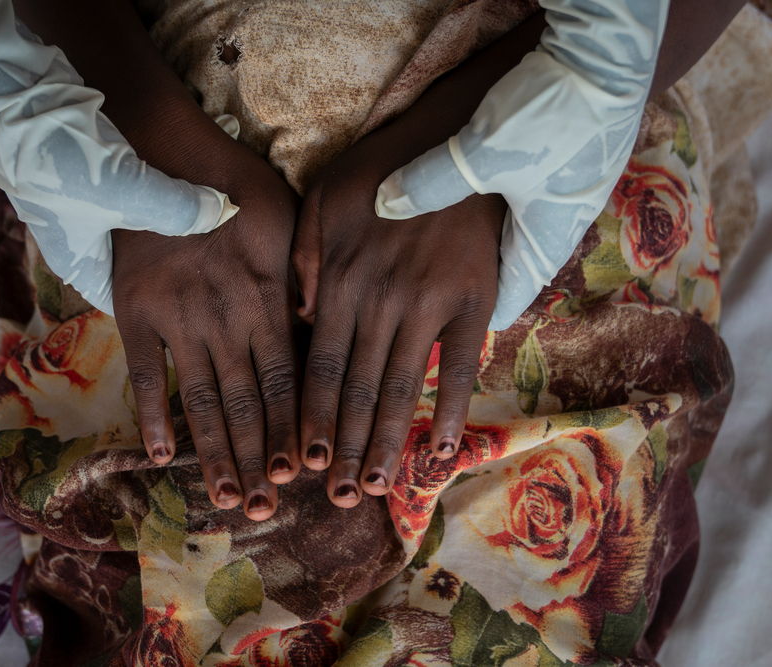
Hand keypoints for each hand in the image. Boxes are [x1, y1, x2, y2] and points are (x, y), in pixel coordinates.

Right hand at [112, 110, 299, 521]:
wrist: (163, 151)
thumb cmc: (237, 182)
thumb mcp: (288, 219)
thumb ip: (303, 276)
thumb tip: (321, 325)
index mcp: (266, 299)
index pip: (285, 381)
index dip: (292, 429)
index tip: (301, 473)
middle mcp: (226, 319)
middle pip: (247, 404)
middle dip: (259, 459)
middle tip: (267, 509)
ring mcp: (178, 320)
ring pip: (203, 400)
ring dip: (216, 453)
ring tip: (227, 498)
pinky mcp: (136, 313)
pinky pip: (146, 373)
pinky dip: (154, 414)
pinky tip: (164, 455)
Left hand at [293, 90, 504, 508]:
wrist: (456, 140)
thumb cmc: (380, 170)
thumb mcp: (321, 199)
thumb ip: (302, 260)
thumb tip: (298, 321)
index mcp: (340, 282)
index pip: (321, 368)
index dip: (314, 419)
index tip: (306, 464)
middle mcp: (381, 301)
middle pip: (358, 390)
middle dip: (346, 448)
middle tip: (336, 498)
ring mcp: (430, 302)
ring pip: (402, 386)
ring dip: (389, 442)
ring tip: (377, 487)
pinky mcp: (474, 299)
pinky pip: (460, 363)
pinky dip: (450, 407)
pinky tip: (439, 449)